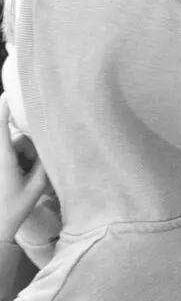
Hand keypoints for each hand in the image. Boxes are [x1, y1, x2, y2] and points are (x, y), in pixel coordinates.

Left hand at [0, 95, 49, 244]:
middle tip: (35, 170)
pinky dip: (19, 166)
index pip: (2, 124)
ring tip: (28, 181)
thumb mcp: (36, 186)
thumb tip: (54, 144)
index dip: (5, 105)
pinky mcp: (0, 168)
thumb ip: (45, 162)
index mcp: (3, 156)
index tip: (11, 92)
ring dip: (24, 160)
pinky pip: (11, 159)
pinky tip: (22, 182)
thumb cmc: (13, 208)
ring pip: (15, 150)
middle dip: (29, 149)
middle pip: (16, 139)